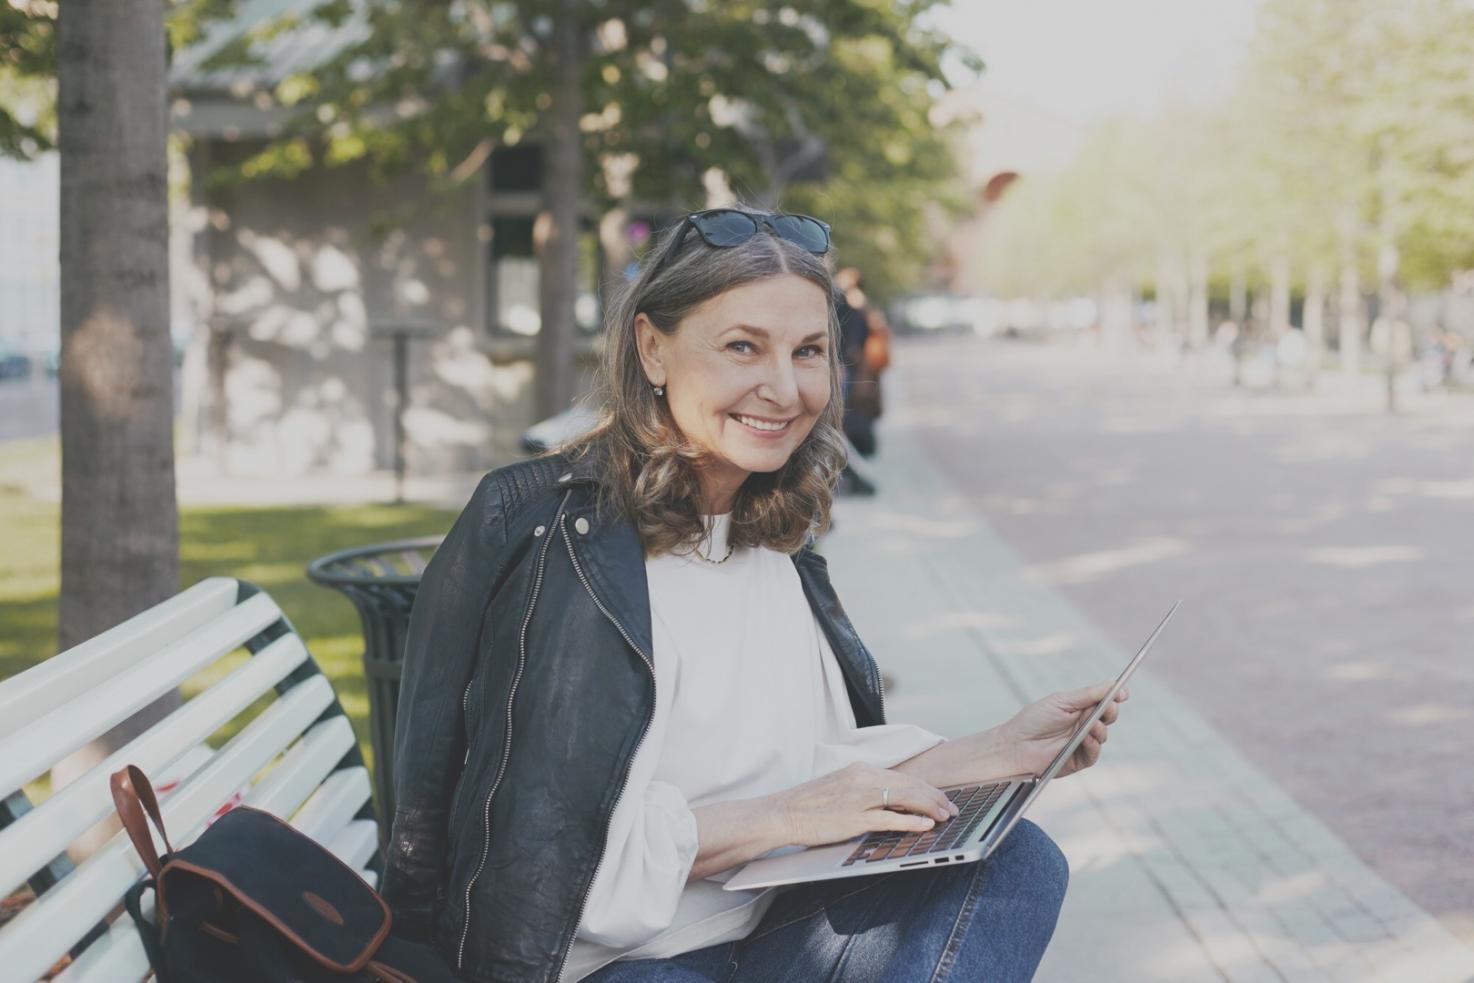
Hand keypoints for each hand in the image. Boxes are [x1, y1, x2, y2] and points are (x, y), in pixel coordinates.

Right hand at [773, 763, 959, 847]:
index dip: (926, 788)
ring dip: (930, 807)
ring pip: (904, 797)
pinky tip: (926, 824)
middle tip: (952, 808)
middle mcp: (862, 778)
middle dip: (935, 797)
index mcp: (860, 770)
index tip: (941, 798)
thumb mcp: (841, 788)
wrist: (783, 812)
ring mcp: (859, 798)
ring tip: (945, 816)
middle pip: (909, 784)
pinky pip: (889, 818)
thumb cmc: (810, 805)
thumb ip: (866, 790)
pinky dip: (911, 820)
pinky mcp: (854, 818)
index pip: (903, 776)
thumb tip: (892, 800)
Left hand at [1001, 682, 1128, 778]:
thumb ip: (1088, 694)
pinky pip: (1095, 753)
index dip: (1115, 696)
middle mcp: (1082, 724)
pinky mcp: (1079, 759)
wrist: (1016, 745)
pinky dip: (1094, 745)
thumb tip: (1112, 683)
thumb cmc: (1034, 720)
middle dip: (1110, 711)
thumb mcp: (1062, 701)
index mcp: (1078, 707)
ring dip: (1100, 729)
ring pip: (1103, 735)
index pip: (1103, 700)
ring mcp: (1082, 742)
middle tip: (1108, 707)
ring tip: (1090, 725)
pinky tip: (1086, 739)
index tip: (1122, 692)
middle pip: (1108, 717)